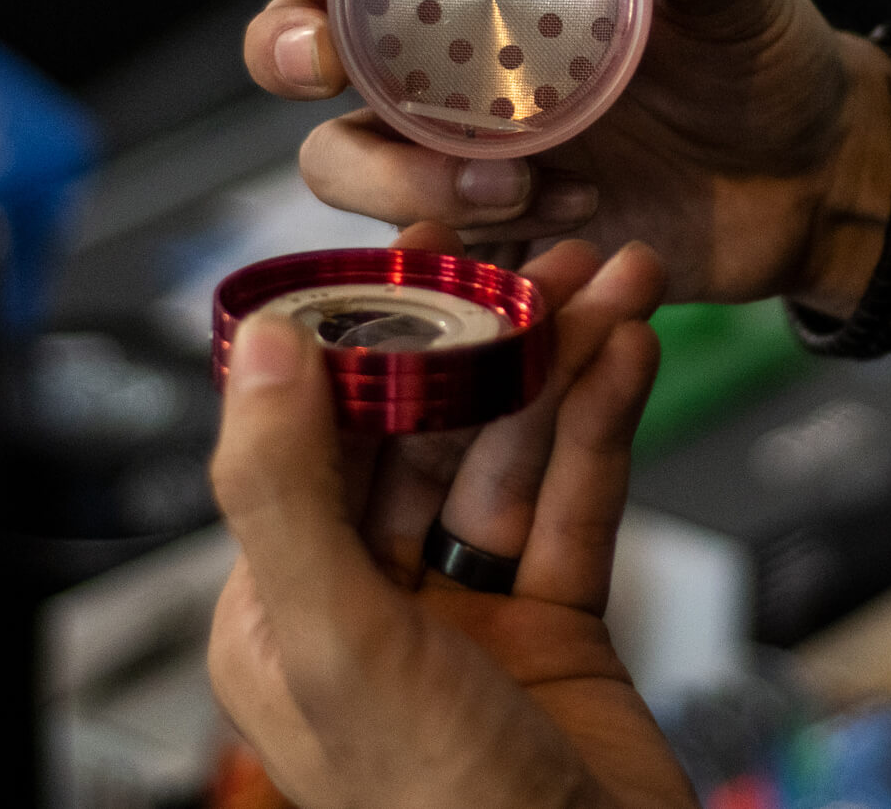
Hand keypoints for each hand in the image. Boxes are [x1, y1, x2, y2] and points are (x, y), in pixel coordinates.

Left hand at [206, 223, 697, 808]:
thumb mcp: (340, 643)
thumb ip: (286, 491)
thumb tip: (260, 346)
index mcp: (280, 610)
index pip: (315, 434)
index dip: (374, 330)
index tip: (426, 246)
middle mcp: (366, 604)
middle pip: (426, 429)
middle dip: (493, 334)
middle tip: (553, 248)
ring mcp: (465, 617)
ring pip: (512, 456)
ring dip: (564, 365)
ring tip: (621, 279)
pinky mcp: (556, 630)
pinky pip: (577, 507)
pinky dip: (606, 429)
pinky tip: (631, 357)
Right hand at [246, 0, 888, 302]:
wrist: (802, 187)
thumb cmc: (758, 63)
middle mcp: (436, 57)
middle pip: (297, 43)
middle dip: (285, 48)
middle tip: (329, 66)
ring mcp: (446, 153)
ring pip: (339, 159)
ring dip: (397, 174)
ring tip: (514, 185)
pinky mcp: (476, 241)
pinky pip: (416, 253)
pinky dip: (469, 244)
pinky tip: (571, 221)